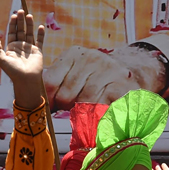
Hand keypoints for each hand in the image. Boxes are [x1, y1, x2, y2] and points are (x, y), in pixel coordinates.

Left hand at [0, 11, 45, 108]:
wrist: (26, 79)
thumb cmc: (13, 71)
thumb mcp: (2, 60)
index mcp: (11, 48)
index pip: (12, 33)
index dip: (12, 24)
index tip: (14, 15)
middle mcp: (20, 46)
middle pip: (20, 31)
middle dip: (20, 21)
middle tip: (21, 11)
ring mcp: (29, 49)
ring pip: (30, 33)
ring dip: (29, 25)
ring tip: (29, 15)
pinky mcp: (38, 52)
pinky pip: (40, 41)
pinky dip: (41, 34)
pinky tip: (40, 26)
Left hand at [44, 45, 165, 109]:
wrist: (130, 71)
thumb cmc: (95, 76)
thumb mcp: (74, 72)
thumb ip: (57, 84)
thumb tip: (38, 102)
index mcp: (73, 54)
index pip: (51, 82)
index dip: (49, 100)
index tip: (51, 109)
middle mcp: (90, 58)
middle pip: (66, 95)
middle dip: (68, 107)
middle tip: (74, 109)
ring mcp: (108, 70)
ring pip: (85, 102)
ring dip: (84, 113)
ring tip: (87, 111)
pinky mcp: (122, 84)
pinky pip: (104, 105)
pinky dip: (100, 114)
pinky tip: (100, 113)